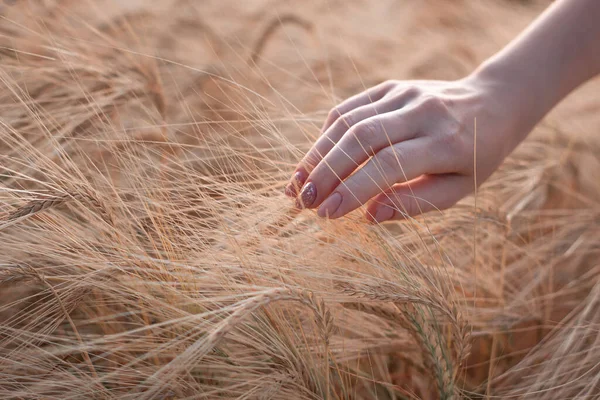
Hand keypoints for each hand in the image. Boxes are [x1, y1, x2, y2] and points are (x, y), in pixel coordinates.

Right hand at [285, 76, 525, 222]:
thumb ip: (414, 202)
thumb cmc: (477, 156)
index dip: (353, 189)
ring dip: (317, 154)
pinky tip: (314, 161)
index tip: (327, 214)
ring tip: (296, 186)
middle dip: (326, 173)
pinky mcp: (390, 86)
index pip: (389, 165)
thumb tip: (368, 216)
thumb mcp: (459, 189)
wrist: (493, 102)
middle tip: (303, 202)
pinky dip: (326, 135)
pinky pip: (349, 108)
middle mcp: (423, 112)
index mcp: (446, 143)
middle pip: (361, 138)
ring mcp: (404, 93)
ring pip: (348, 121)